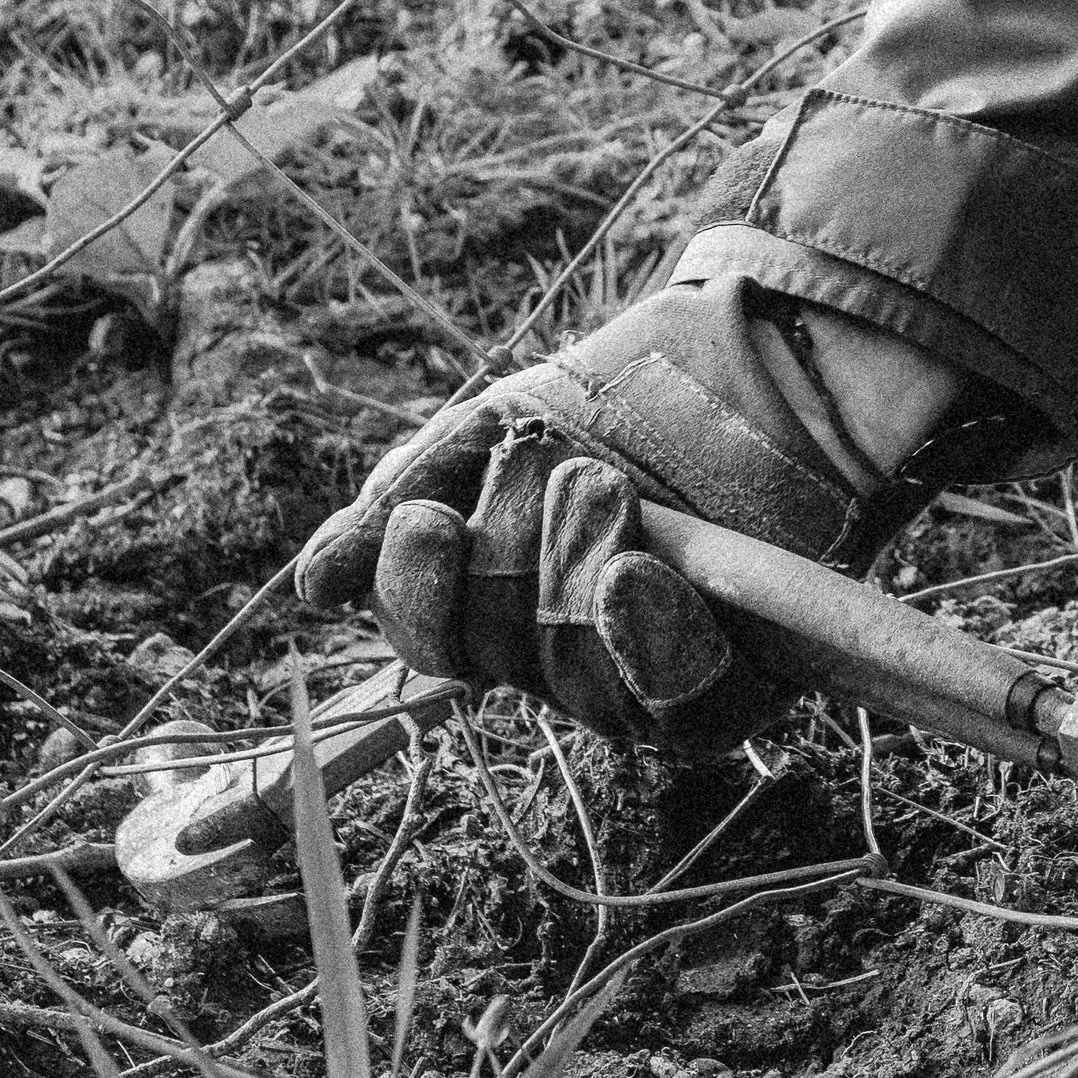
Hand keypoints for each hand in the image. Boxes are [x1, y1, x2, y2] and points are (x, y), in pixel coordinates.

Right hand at [294, 278, 899, 754]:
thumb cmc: (627, 404)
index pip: (433, 637)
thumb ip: (407, 498)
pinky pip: (669, 705)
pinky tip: (637, 572)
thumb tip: (315, 582)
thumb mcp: (497, 432)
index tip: (430, 519)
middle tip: (562, 466)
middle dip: (515, 550)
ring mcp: (645, 682)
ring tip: (611, 485)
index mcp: (499, 608)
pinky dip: (644, 634)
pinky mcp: (730, 691)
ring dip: (577, 567)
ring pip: (572, 681)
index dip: (420, 595)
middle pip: (494, 655)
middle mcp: (564, 661)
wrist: (762, 372)